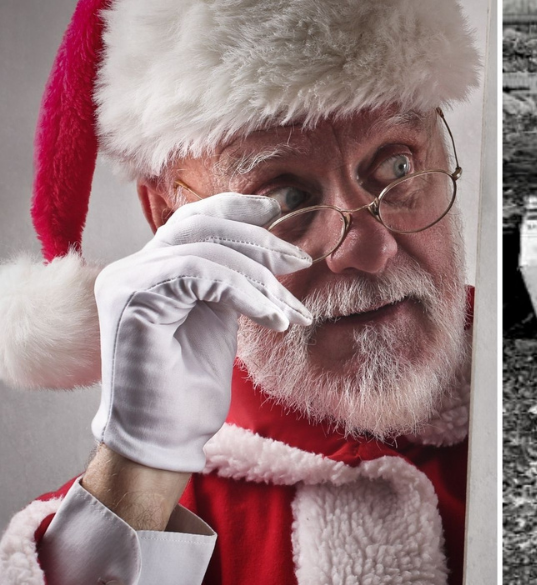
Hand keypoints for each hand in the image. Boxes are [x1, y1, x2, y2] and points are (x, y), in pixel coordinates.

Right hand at [91, 193, 312, 472]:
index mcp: (152, 270)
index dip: (237, 207)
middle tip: (300, 262)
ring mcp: (127, 281)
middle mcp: (132, 268)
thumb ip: (230, 281)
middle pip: (200, 224)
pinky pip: (200, 273)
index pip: (193, 220)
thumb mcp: (220, 319)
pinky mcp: (133, 299)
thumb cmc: (191, 390)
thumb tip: (272, 249)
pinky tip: (272, 318)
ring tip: (290, 309)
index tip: (280, 210)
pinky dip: (244, 292)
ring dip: (258, 275)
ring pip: (204, 247)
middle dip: (258, 239)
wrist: (165, 439)